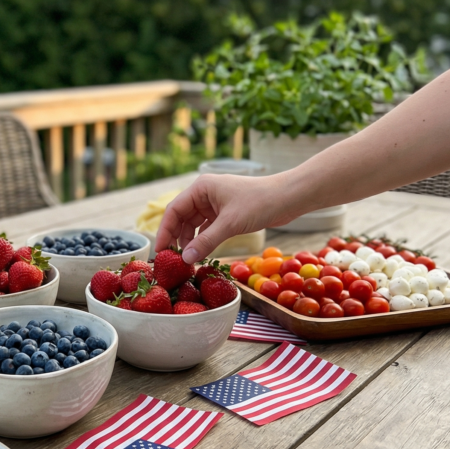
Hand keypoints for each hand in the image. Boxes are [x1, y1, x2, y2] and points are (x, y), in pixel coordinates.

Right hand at [155, 174, 299, 263]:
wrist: (288, 198)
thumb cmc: (260, 202)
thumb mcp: (230, 224)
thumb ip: (206, 242)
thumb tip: (186, 260)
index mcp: (201, 188)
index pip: (174, 210)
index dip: (164, 231)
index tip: (160, 252)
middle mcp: (204, 194)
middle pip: (181, 218)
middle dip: (176, 239)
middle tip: (171, 260)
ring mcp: (215, 204)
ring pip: (193, 225)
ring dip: (189, 242)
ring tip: (186, 260)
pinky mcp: (225, 214)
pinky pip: (207, 229)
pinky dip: (202, 241)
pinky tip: (201, 254)